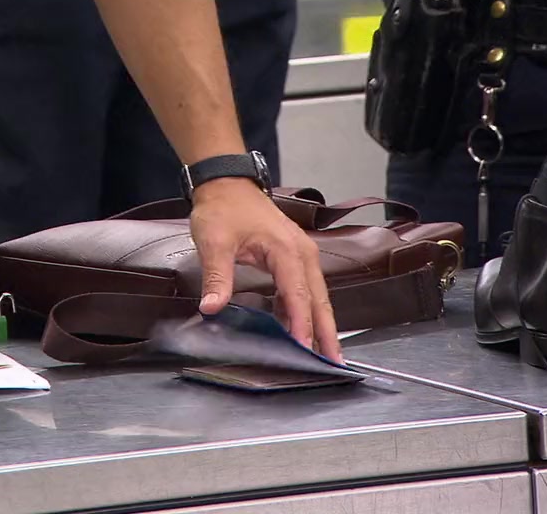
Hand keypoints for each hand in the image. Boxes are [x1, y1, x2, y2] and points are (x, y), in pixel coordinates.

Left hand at [189, 178, 341, 361]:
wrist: (227, 185)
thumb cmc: (223, 209)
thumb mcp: (215, 242)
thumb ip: (217, 276)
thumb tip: (212, 307)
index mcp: (286, 249)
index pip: (298, 294)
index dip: (302, 323)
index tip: (305, 348)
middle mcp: (301, 253)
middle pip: (318, 299)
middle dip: (327, 332)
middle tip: (334, 362)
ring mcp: (301, 255)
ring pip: (315, 296)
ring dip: (319, 324)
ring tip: (323, 354)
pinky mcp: (293, 258)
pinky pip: (303, 289)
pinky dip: (304, 311)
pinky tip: (299, 332)